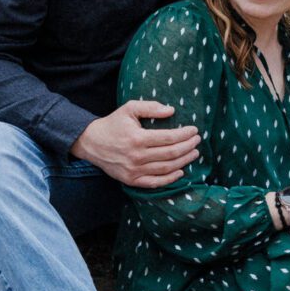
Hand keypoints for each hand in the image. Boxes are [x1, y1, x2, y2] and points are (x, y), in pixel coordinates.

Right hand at [71, 102, 200, 187]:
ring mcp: (134, 171)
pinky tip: (181, 172)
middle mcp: (137, 156)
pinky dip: (170, 179)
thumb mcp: (129, 108)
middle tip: (197, 141)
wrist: (91, 142)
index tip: (194, 130)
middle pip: (170, 154)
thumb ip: (151, 107)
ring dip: (183, 162)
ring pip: (166, 169)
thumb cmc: (113, 123)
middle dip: (188, 147)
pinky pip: (154, 183)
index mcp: (138, 138)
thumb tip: (171, 110)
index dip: (185, 135)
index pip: (169, 138)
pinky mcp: (131, 180)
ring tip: (194, 154)